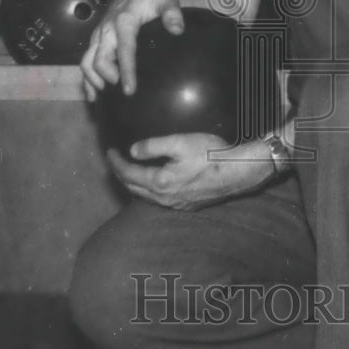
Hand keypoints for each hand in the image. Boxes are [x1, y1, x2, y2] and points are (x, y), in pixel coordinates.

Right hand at [80, 0, 183, 100]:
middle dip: (106, 78)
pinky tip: (93, 94)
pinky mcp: (97, 39)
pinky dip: (87, 78)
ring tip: (104, 97)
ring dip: (93, 80)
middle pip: (99, 58)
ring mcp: (100, 35)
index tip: (129, 90)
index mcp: (124, 21)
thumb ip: (172, 13)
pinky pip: (86, 60)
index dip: (126, 71)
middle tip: (121, 93)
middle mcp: (107, 29)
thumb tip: (177, 30)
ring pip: (87, 61)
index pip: (124, 49)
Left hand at [107, 133, 275, 210]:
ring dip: (134, 185)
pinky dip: (149, 191)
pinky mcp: (188, 206)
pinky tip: (153, 183)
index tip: (109, 152)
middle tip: (115, 161)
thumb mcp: (180, 142)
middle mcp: (165, 198)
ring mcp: (177, 205)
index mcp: (160, 182)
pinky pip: (160, 201)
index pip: (129, 173)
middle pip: (134, 188)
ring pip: (146, 197)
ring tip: (129, 171)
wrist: (238, 172)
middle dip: (121, 175)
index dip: (116, 162)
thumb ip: (153, 146)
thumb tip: (132, 151)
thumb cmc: (211, 154)